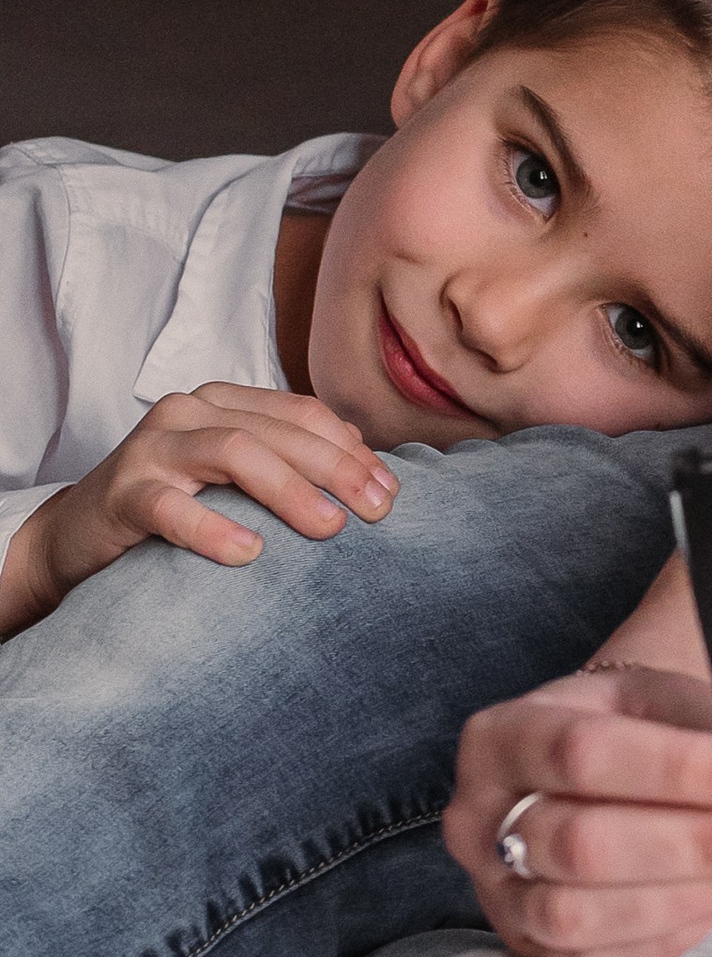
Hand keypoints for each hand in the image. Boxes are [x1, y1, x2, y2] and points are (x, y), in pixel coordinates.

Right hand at [0, 382, 397, 635]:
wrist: (76, 536)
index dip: (351, 449)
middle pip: (277, 431)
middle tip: (378, 511)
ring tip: (330, 527)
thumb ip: (286, 460)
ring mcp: (152, 448)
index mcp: (221, 401)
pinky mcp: (122, 492)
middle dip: (336, 469)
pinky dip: (213, 529)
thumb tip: (365, 459)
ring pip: (233, 452)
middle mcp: (188, 411)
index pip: (301, 414)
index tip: (391, 491)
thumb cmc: (170, 506)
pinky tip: (249, 555)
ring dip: (289, 490)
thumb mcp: (231, 477)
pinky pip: (172, 506)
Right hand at [449, 655, 711, 956]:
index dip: (681, 771)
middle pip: (582, 845)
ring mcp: (495, 894)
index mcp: (501, 736)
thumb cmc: (636, 724)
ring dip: (689, 895)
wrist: (600, 762)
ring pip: (580, 916)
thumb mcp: (660, 696)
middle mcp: (477, 820)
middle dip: (700, 843)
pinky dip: (671, 934)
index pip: (582, 754)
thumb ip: (703, 729)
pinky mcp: (527, 950)